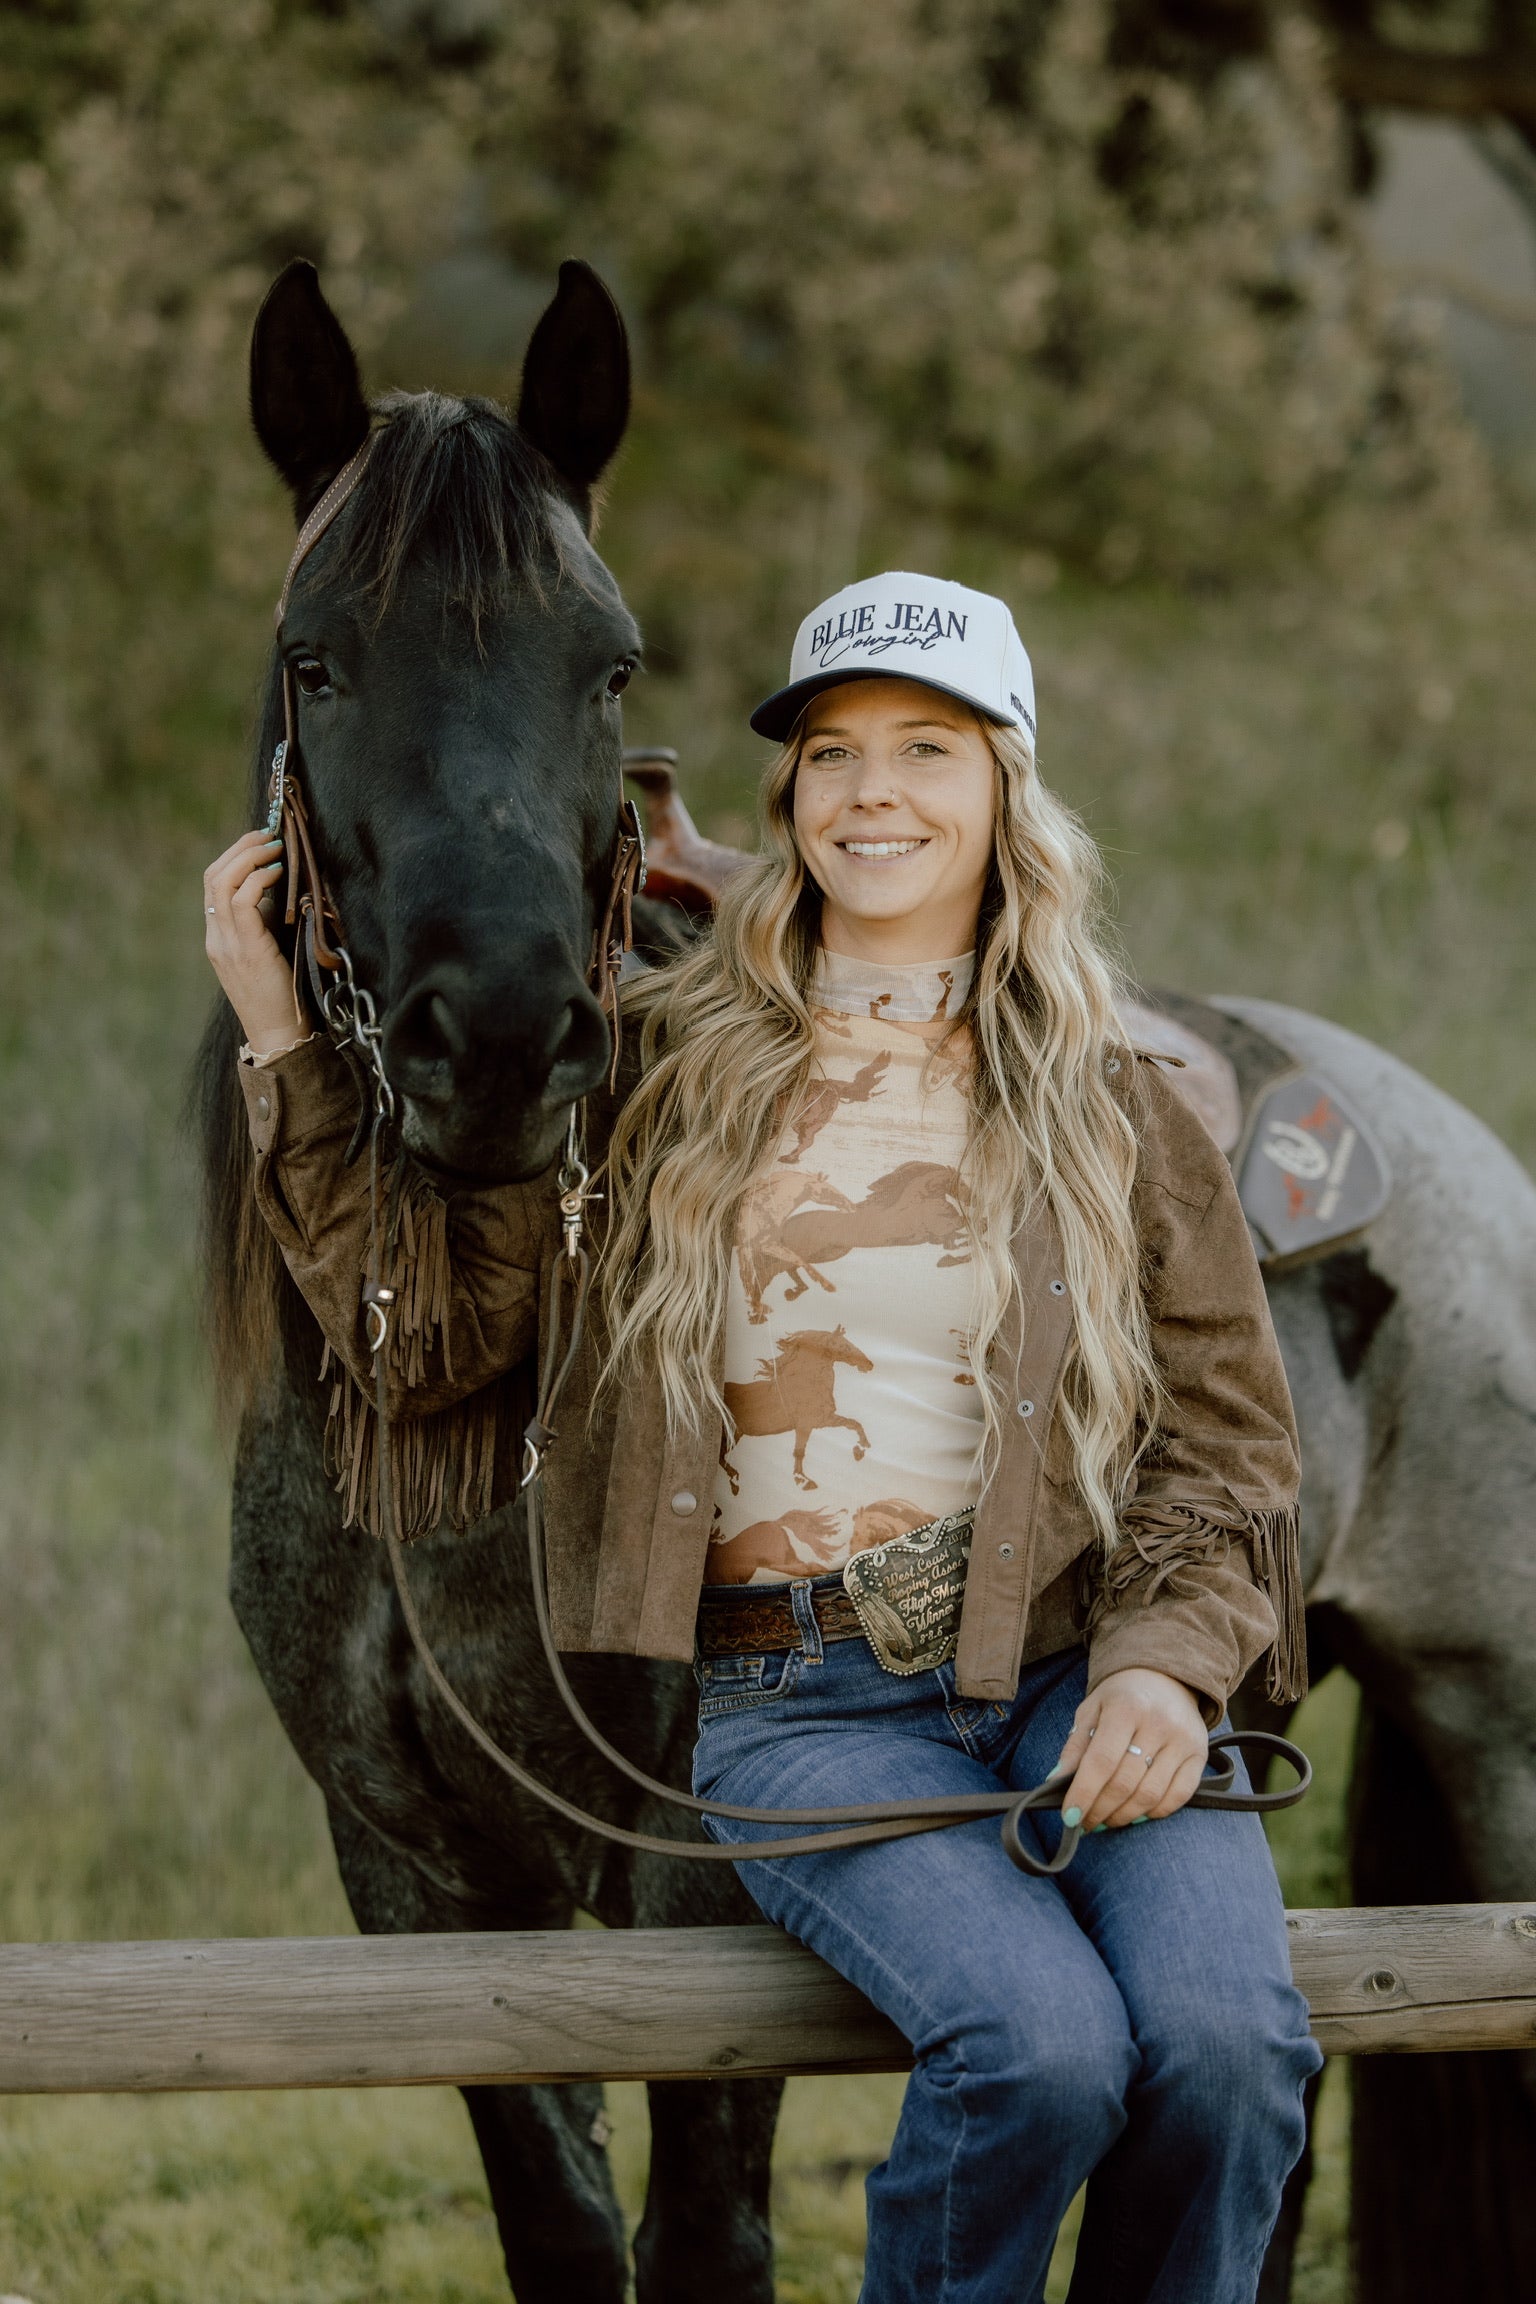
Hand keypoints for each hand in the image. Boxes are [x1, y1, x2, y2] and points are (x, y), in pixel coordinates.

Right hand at [204, 830, 302, 1053]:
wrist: (279, 1035)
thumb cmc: (282, 995)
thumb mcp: (268, 952)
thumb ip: (264, 923)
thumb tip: (280, 888)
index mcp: (218, 938)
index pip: (212, 884)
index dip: (234, 856)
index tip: (261, 841)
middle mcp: (216, 938)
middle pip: (212, 877)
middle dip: (240, 848)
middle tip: (268, 834)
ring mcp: (226, 944)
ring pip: (221, 883)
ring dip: (249, 857)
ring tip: (274, 846)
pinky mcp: (245, 950)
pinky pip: (242, 902)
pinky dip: (258, 880)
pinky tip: (278, 873)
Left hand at [1053, 1667, 1207, 1831]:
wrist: (1166, 1676)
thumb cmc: (1122, 1697)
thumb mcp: (1091, 1710)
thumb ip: (1075, 1747)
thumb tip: (1057, 1782)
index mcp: (1125, 1708)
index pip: (1101, 1762)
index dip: (1084, 1794)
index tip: (1070, 1817)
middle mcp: (1158, 1723)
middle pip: (1125, 1783)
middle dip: (1100, 1810)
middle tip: (1086, 1822)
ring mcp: (1183, 1740)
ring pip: (1150, 1795)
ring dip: (1124, 1816)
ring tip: (1107, 1819)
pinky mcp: (1199, 1755)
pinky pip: (1178, 1796)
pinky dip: (1154, 1812)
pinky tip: (1136, 1813)